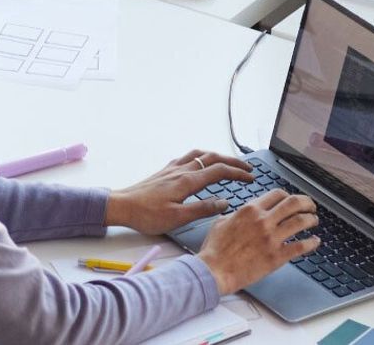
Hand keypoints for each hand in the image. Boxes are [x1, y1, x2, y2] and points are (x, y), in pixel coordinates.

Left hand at [105, 150, 254, 234]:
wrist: (122, 206)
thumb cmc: (147, 215)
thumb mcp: (178, 218)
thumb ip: (203, 209)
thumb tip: (225, 202)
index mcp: (187, 181)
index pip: (218, 171)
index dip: (237, 173)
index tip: (251, 177)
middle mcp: (180, 170)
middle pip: (211, 158)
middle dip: (232, 161)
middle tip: (247, 168)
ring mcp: (172, 169)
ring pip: (199, 154)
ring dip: (216, 156)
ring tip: (228, 162)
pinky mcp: (164, 171)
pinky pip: (187, 157)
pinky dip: (200, 156)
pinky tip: (200, 163)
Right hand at [197, 189, 319, 294]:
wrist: (215, 270)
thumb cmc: (215, 248)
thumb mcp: (221, 222)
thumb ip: (235, 214)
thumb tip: (239, 213)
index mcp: (249, 209)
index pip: (277, 194)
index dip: (288, 195)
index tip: (291, 200)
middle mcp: (263, 220)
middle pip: (293, 203)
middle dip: (306, 203)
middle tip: (311, 206)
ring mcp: (271, 238)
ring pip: (301, 222)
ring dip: (311, 219)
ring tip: (314, 221)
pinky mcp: (277, 256)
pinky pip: (301, 246)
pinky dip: (312, 242)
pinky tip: (315, 241)